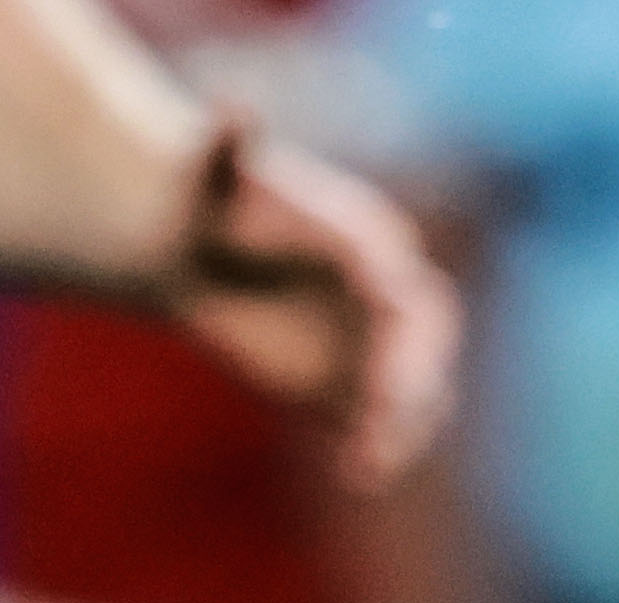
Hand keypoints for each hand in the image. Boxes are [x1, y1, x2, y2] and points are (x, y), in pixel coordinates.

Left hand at [158, 118, 456, 489]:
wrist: (193, 242)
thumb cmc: (206, 201)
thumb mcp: (208, 175)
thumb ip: (227, 150)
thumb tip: (234, 110)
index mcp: (365, 238)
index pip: (403, 287)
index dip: (400, 328)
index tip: (382, 368)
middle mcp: (381, 289)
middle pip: (426, 341)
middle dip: (412, 382)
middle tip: (379, 420)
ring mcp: (369, 338)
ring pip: (416, 389)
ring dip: (403, 427)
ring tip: (367, 465)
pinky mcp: (345, 380)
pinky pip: (380, 421)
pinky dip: (377, 448)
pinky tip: (354, 475)